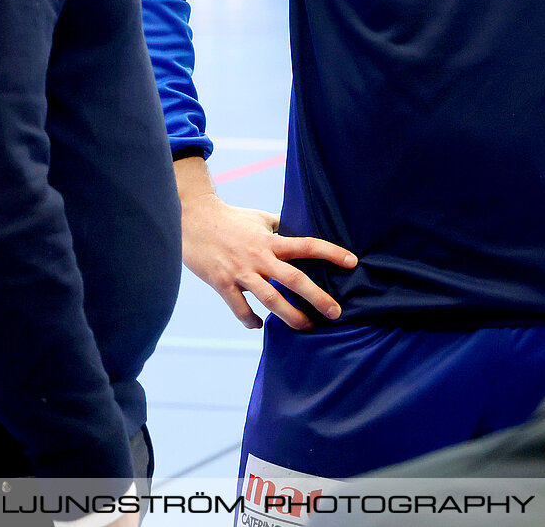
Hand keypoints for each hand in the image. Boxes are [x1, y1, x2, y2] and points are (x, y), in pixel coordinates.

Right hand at [180, 192, 356, 330]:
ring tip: (307, 326)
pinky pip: (240, 308)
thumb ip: (280, 226)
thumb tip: (299, 229)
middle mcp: (259, 257)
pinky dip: (250, 320)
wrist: (192, 219)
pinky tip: (259, 326)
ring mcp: (240, 272)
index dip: (331, 253)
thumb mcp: (260, 218)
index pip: (308, 245)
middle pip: (294, 279)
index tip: (352, 262)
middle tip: (336, 313)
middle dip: (318, 298)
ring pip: (270, 300)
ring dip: (291, 316)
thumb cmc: (230, 218)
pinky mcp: (221, 283)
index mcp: (270, 240)